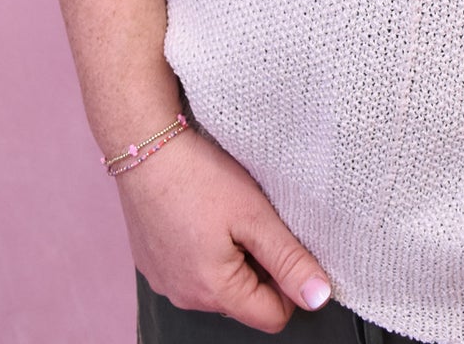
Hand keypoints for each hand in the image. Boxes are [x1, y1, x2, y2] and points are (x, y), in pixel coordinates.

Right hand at [117, 124, 333, 332]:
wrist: (144, 146)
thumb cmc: (199, 177)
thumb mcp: (255, 215)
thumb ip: (289, 260)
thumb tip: (319, 298)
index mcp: (214, 292)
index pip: (273, 316)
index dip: (289, 283)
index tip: (283, 242)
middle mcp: (184, 298)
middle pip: (244, 301)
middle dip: (258, 267)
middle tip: (252, 220)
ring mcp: (163, 282)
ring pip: (218, 285)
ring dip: (231, 258)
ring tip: (225, 213)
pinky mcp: (152, 263)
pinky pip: (191, 270)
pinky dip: (204, 250)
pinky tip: (201, 213)